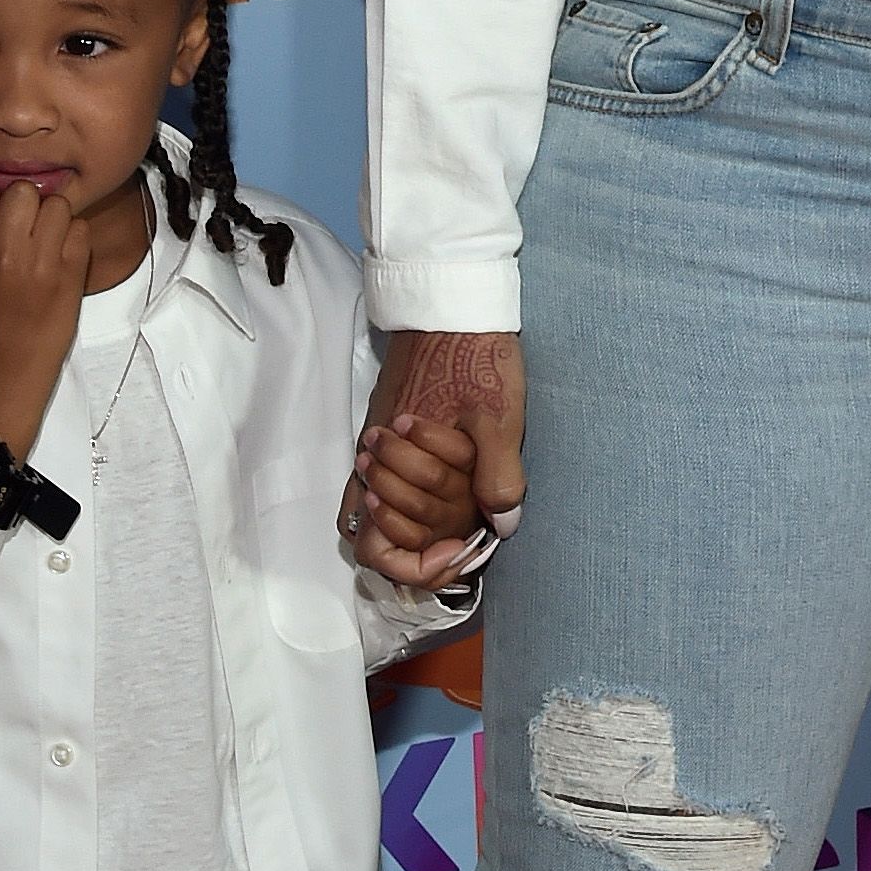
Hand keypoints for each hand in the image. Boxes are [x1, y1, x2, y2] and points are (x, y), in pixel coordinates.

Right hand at [0, 180, 94, 457]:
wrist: (3, 372)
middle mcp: (5, 251)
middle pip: (24, 191)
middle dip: (25, 202)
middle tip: (25, 224)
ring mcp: (42, 262)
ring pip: (58, 205)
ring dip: (53, 217)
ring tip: (46, 240)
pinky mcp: (71, 275)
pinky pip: (81, 230)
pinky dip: (74, 238)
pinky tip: (62, 256)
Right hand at [342, 331, 525, 585]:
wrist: (450, 303)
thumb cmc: (473, 355)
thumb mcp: (498, 415)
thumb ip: (498, 473)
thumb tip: (501, 526)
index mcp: (390, 464)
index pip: (377, 547)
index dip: (416, 567)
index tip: (457, 551)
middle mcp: (371, 461)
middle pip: (369, 537)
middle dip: (414, 549)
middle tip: (462, 543)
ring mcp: (375, 445)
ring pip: (373, 508)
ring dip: (411, 524)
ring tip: (455, 521)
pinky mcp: (385, 428)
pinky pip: (381, 479)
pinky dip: (409, 498)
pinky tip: (450, 490)